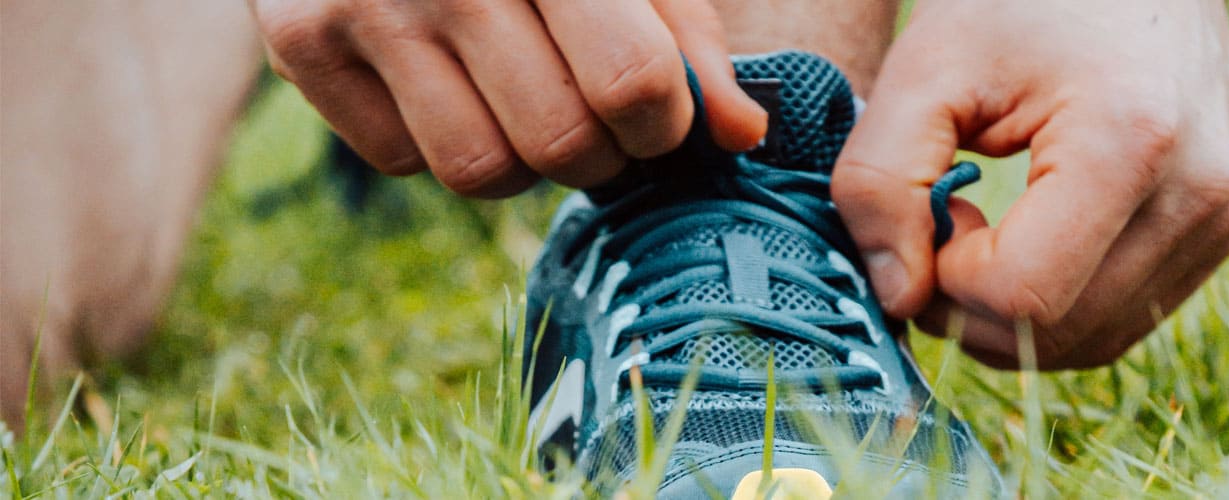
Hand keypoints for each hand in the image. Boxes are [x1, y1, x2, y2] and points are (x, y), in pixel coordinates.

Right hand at [249, 0, 766, 196]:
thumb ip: (689, 37)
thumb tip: (743, 136)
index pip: (631, 83)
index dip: (663, 121)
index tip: (660, 108)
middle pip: (560, 144)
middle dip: (601, 153)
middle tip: (596, 116)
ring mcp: (363, 4)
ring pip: (479, 171)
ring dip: (522, 159)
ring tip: (524, 94)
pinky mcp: (299, 41)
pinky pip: (401, 161)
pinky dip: (438, 139)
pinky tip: (446, 75)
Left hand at [832, 0, 1228, 368]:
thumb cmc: (1022, 2)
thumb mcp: (925, 66)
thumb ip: (881, 179)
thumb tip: (896, 296)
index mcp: (1131, 144)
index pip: (1021, 294)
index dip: (946, 279)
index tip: (935, 211)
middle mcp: (1197, 196)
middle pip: (1055, 333)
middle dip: (970, 306)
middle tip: (943, 225)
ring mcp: (1218, 222)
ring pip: (1088, 344)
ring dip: (1009, 316)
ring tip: (983, 230)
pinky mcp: (1217, 235)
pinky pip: (1117, 321)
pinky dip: (1054, 307)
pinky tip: (1026, 239)